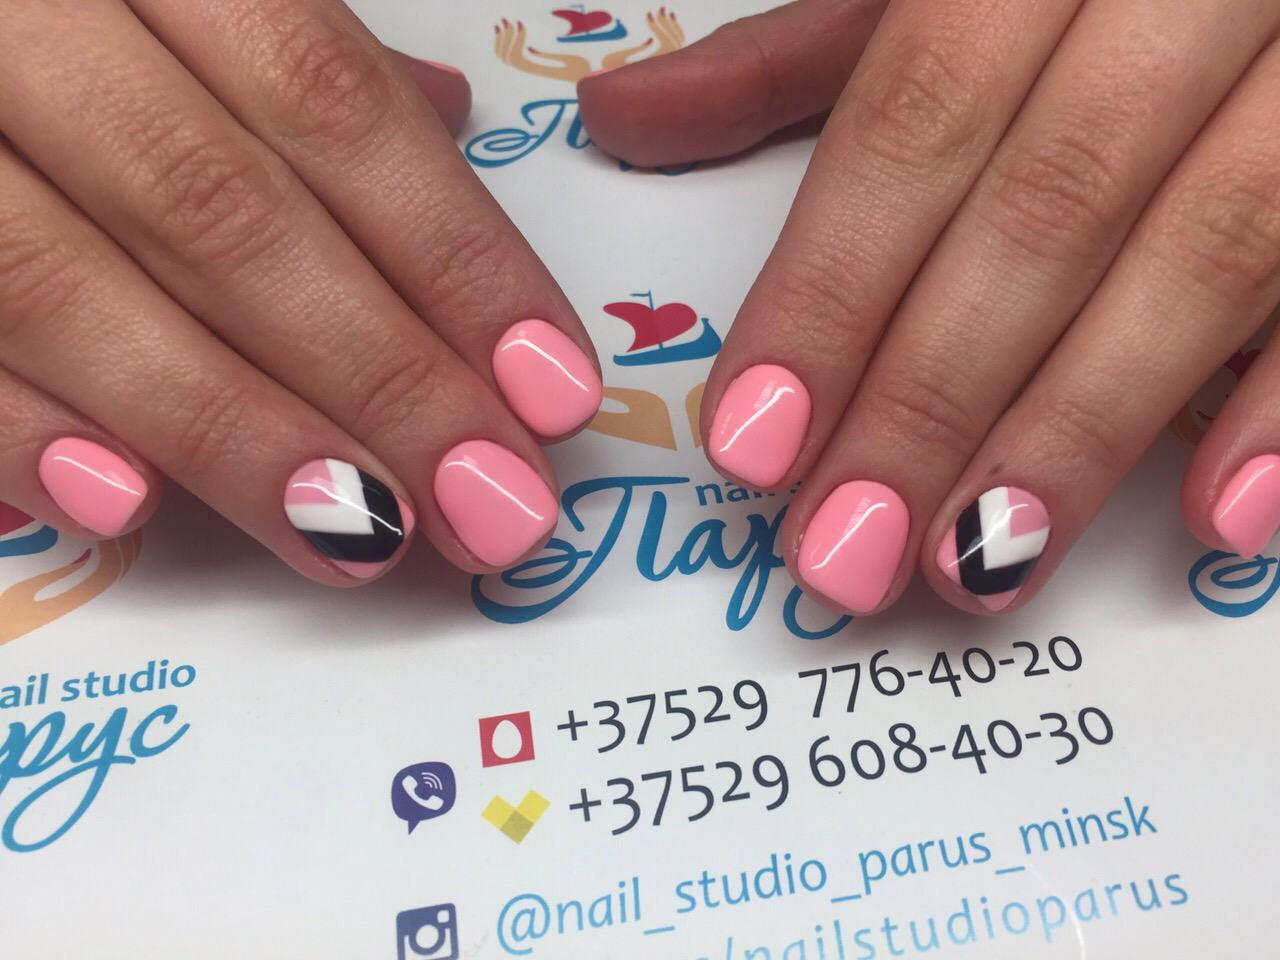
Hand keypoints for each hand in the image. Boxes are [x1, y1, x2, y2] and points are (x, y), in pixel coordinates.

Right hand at [0, 0, 604, 585]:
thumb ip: (286, 39)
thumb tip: (442, 125)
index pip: (325, 100)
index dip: (449, 254)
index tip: (550, 389)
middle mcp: (9, 7)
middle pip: (220, 210)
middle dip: (374, 374)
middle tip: (494, 507)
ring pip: (62, 281)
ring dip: (226, 426)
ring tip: (360, 536)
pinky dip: (9, 421)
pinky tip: (117, 511)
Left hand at [579, 0, 1279, 613]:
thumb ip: (792, 57)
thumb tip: (621, 118)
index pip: (916, 119)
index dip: (830, 288)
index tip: (754, 443)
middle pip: (1046, 209)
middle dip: (932, 396)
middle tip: (844, 549)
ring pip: (1205, 251)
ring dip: (1080, 430)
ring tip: (974, 564)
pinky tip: (1213, 517)